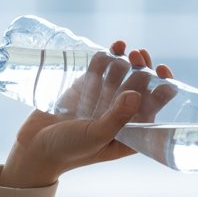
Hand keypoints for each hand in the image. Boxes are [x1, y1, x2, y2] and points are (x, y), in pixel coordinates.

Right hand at [0, 42, 176, 187]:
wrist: (34, 147)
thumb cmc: (69, 150)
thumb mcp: (95, 137)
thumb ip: (116, 118)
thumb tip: (136, 95)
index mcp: (129, 133)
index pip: (154, 109)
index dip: (163, 90)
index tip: (164, 74)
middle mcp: (119, 115)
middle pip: (139, 88)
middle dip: (143, 70)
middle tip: (139, 56)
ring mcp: (102, 100)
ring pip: (122, 75)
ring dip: (127, 61)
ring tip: (126, 51)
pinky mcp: (85, 87)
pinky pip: (101, 69)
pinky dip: (108, 56)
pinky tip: (115, 46)